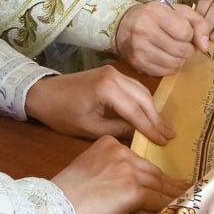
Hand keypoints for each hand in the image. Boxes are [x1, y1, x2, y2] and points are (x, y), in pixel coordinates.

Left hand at [26, 65, 174, 144]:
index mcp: (107, 88)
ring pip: (141, 91)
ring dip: (153, 109)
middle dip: (157, 118)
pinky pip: (134, 88)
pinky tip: (150, 116)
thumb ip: (118, 130)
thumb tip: (141, 135)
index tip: (164, 142)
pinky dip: (143, 102)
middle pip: (143, 98)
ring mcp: (114, 72)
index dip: (151, 128)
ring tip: (164, 128)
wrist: (43, 93)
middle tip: (170, 136)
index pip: (135, 110)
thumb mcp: (90, 128)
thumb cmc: (62, 114)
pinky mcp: (112, 73)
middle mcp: (115, 75)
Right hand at [51, 135, 189, 213]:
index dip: (150, 172)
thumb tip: (121, 185)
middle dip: (168, 180)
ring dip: (174, 191)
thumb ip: (107, 169)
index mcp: (109, 143)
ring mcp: (129, 170)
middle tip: (184, 184)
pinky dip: (170, 204)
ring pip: (157, 183)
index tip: (161, 178)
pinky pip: (157, 198)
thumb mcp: (87, 169)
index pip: (136, 159)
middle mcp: (121, 152)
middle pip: (150, 170)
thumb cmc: (66, 193)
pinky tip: (179, 208)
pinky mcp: (134, 190)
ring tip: (187, 195)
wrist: (57, 206)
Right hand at [115, 2, 210, 75]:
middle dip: (188, 48)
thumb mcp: (178, 11)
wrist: (123, 25)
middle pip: (183, 50)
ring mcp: (139, 49)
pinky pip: (165, 72)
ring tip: (174, 50)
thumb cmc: (155, 17)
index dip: (190, 34)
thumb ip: (199, 23)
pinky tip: (166, 57)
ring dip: (180, 59)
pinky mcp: (137, 63)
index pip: (186, 32)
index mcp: (155, 12)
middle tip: (182, 43)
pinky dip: (171, 67)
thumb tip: (205, 46)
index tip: (184, 32)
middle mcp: (144, 30)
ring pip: (175, 63)